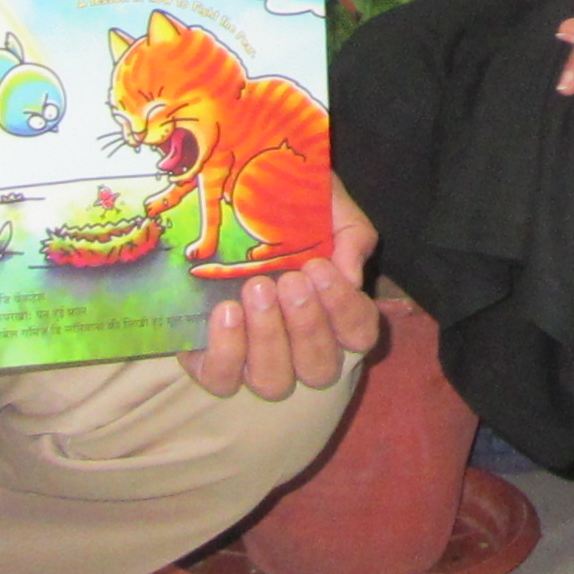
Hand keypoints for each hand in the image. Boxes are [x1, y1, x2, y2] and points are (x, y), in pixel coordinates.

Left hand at [185, 176, 381, 398]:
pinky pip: (222, 379)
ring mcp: (257, 360)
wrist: (230, 192)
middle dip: (307, 326)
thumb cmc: (289, 206)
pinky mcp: (214, 361)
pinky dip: (227, 351)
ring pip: (273, 381)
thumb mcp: (330, 207)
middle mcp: (301, 348)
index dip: (344, 309)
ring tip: (256, 288)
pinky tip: (226, 311)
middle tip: (289, 281)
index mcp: (336, 316)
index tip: (319, 268)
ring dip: (268, 337)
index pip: (359, 334)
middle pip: (320, 369)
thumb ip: (352, 236)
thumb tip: (349, 276)